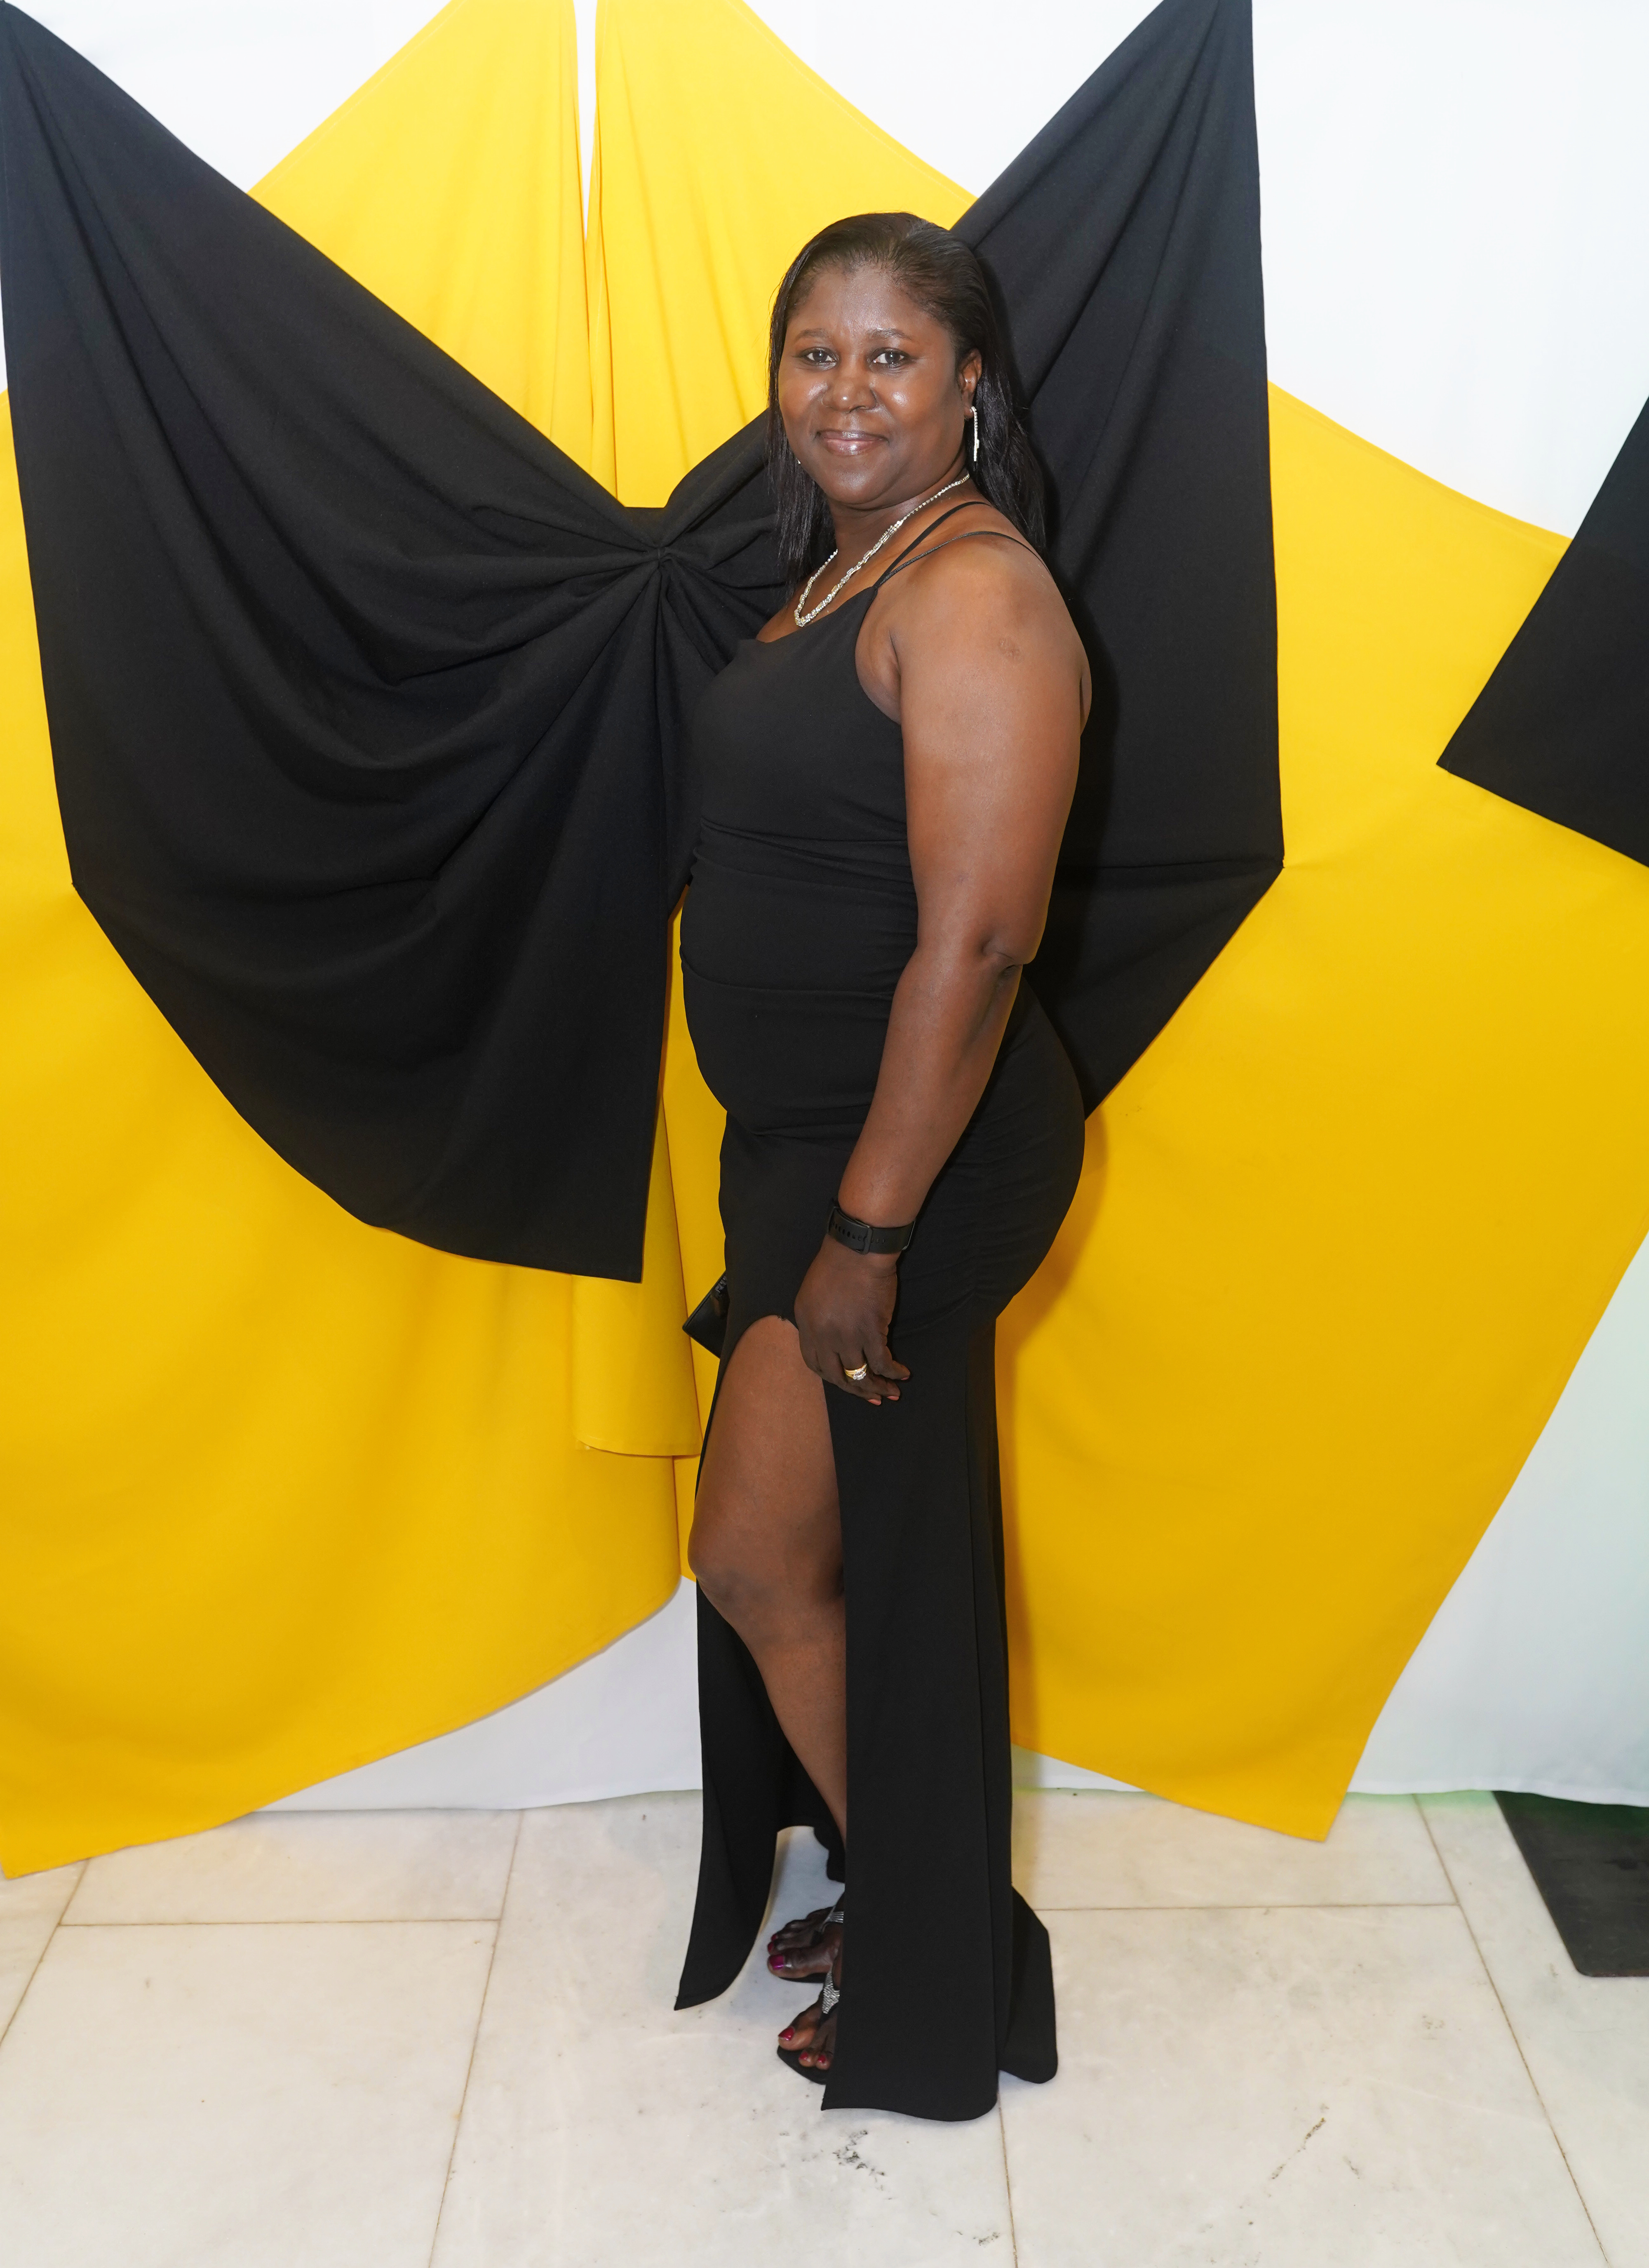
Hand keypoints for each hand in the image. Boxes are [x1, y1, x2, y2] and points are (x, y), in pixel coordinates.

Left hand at [794, 1237, 910, 1403]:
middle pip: (837, 1376)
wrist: (857, 1250)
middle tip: (871, 1397)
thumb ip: (816, 1319)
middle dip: (855, 1390)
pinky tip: (902, 1375)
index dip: (831, 1377)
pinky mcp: (871, 1332)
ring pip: (860, 1374)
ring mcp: (847, 1337)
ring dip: (877, 1387)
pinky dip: (893, 1372)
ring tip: (890, 1393)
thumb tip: (829, 1340)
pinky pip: (882, 1362)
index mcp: (806, 1326)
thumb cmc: (836, 1263)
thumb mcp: (811, 1293)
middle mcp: (823, 1336)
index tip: (844, 1382)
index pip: (814, 1364)